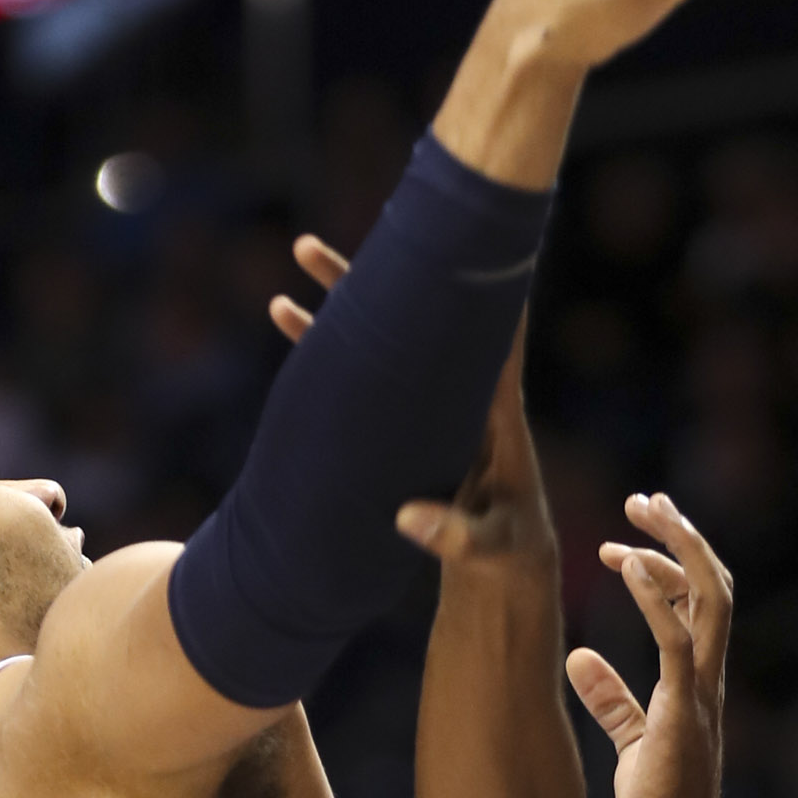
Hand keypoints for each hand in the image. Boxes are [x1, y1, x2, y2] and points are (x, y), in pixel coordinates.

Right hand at [275, 239, 552, 569]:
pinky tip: (289, 317)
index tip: (465, 237)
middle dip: (379, 275)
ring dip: (345, 296)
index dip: (482, 293)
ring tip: (302, 252)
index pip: (489, 341)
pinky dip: (332, 347)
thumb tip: (406, 519)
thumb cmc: (508, 551)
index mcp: (492, 414)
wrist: (504, 561)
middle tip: (331, 240)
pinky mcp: (408, 421)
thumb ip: (457, 537)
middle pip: (422, 318)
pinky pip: (367, 371)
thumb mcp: (488, 549)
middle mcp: (461, 391)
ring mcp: (431, 401)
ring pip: (387, 334)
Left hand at [566, 492, 730, 797]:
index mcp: (699, 684)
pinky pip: (675, 640)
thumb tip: (578, 659)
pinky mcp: (682, 712)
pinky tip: (621, 564)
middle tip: (642, 500)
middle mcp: (709, 680)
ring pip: (710, 599)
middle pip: (715, 586)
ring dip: (677, 547)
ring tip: (640, 511)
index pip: (701, 604)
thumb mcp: (631, 743)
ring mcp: (701, 694)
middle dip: (682, 536)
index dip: (669, 563)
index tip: (624, 540)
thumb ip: (611, 698)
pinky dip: (652, 595)